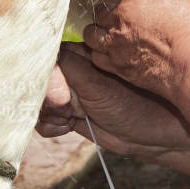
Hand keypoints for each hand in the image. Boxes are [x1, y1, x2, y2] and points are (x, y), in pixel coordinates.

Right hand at [37, 43, 189, 156]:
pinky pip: (44, 118)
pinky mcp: (68, 114)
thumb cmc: (135, 102)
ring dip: (46, 112)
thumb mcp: (99, 85)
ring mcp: (68, 93)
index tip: (59, 94)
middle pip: (37, 80)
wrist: (152, 134)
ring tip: (68, 118)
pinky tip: (65, 127)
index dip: (45, 74)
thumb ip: (70, 68)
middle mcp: (70, 71)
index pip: (47, 56)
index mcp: (79, 54)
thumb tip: (44, 61)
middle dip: (44, 97)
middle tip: (66, 108)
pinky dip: (48, 125)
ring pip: (37, 100)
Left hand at [80, 0, 189, 99]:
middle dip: (108, 16)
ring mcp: (117, 41)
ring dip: (98, 34)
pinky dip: (101, 55)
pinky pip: (97, 57)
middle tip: (119, 22)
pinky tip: (112, 55)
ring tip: (110, 38)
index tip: (124, 4)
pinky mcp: (117, 65)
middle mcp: (122, 15)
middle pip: (100, 11)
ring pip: (91, 34)